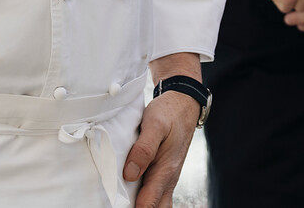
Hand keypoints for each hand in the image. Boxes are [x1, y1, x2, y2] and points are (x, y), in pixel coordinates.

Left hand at [123, 88, 198, 206]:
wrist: (184, 106)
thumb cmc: (169, 113)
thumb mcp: (155, 124)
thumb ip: (143, 149)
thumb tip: (130, 175)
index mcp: (165, 171)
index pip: (148, 205)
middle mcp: (167, 179)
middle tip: (118, 205)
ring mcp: (166, 179)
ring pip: (156, 205)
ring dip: (140, 206)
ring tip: (120, 202)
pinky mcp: (162, 175)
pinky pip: (154, 196)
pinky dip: (142, 200)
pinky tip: (128, 196)